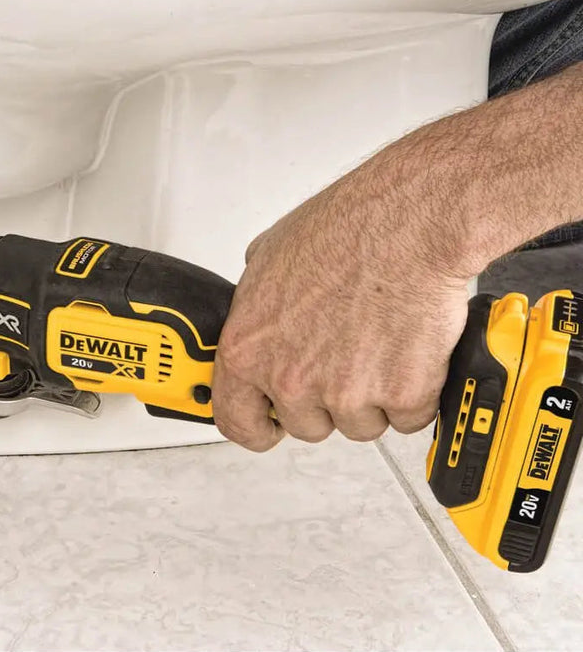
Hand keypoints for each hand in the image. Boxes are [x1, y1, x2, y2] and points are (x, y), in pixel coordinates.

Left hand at [211, 166, 472, 451]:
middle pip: (307, 426)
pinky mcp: (400, 396)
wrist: (408, 225)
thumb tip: (260, 319)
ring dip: (373, 397)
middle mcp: (290, 379)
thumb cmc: (344, 231)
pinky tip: (409, 348)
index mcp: (247, 350)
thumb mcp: (267, 260)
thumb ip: (255, 306)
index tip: (270, 426)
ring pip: (359, 425)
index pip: (236, 420)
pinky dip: (415, 392)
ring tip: (379, 342)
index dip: (257, 426)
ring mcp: (345, 393)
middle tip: (346, 355)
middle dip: (326, 400)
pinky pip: (406, 417)